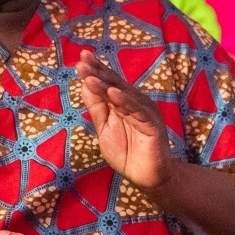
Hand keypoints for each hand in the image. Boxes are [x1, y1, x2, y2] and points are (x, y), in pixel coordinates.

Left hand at [76, 50, 174, 191]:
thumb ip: (97, 108)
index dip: (96, 70)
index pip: (108, 82)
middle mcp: (136, 103)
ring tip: (90, 76)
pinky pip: (137, 111)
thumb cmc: (126, 153)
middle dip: (99, 72)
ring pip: (123, 96)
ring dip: (106, 85)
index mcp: (124, 103)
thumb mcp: (104, 129)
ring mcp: (145, 113)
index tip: (82, 57)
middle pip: (115, 84)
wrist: (145, 177)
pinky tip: (112, 92)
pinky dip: (125, 102)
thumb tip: (85, 83)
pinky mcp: (152, 125)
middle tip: (83, 59)